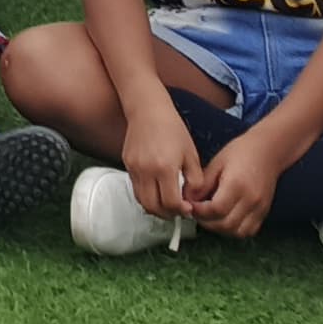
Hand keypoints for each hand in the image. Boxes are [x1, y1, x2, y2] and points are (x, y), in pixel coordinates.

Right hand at [122, 101, 204, 224]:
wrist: (148, 109)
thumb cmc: (172, 128)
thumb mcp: (191, 154)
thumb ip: (195, 181)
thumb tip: (191, 200)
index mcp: (165, 167)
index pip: (171, 203)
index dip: (181, 211)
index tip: (188, 209)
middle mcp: (147, 170)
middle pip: (154, 207)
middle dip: (168, 214)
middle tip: (177, 211)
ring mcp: (134, 168)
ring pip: (142, 201)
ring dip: (155, 208)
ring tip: (167, 204)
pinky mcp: (127, 164)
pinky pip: (135, 188)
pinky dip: (146, 196)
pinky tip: (156, 190)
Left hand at [189, 129, 286, 239]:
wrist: (268, 151)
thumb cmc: (242, 152)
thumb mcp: (217, 163)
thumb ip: (203, 184)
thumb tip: (189, 199)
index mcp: (236, 184)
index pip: (216, 209)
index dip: (200, 212)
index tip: (191, 207)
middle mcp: (250, 199)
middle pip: (226, 224)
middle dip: (207, 223)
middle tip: (197, 214)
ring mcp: (259, 208)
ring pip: (237, 232)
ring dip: (221, 229)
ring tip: (210, 218)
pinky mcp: (264, 212)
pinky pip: (249, 231)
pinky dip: (235, 230)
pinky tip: (226, 220)